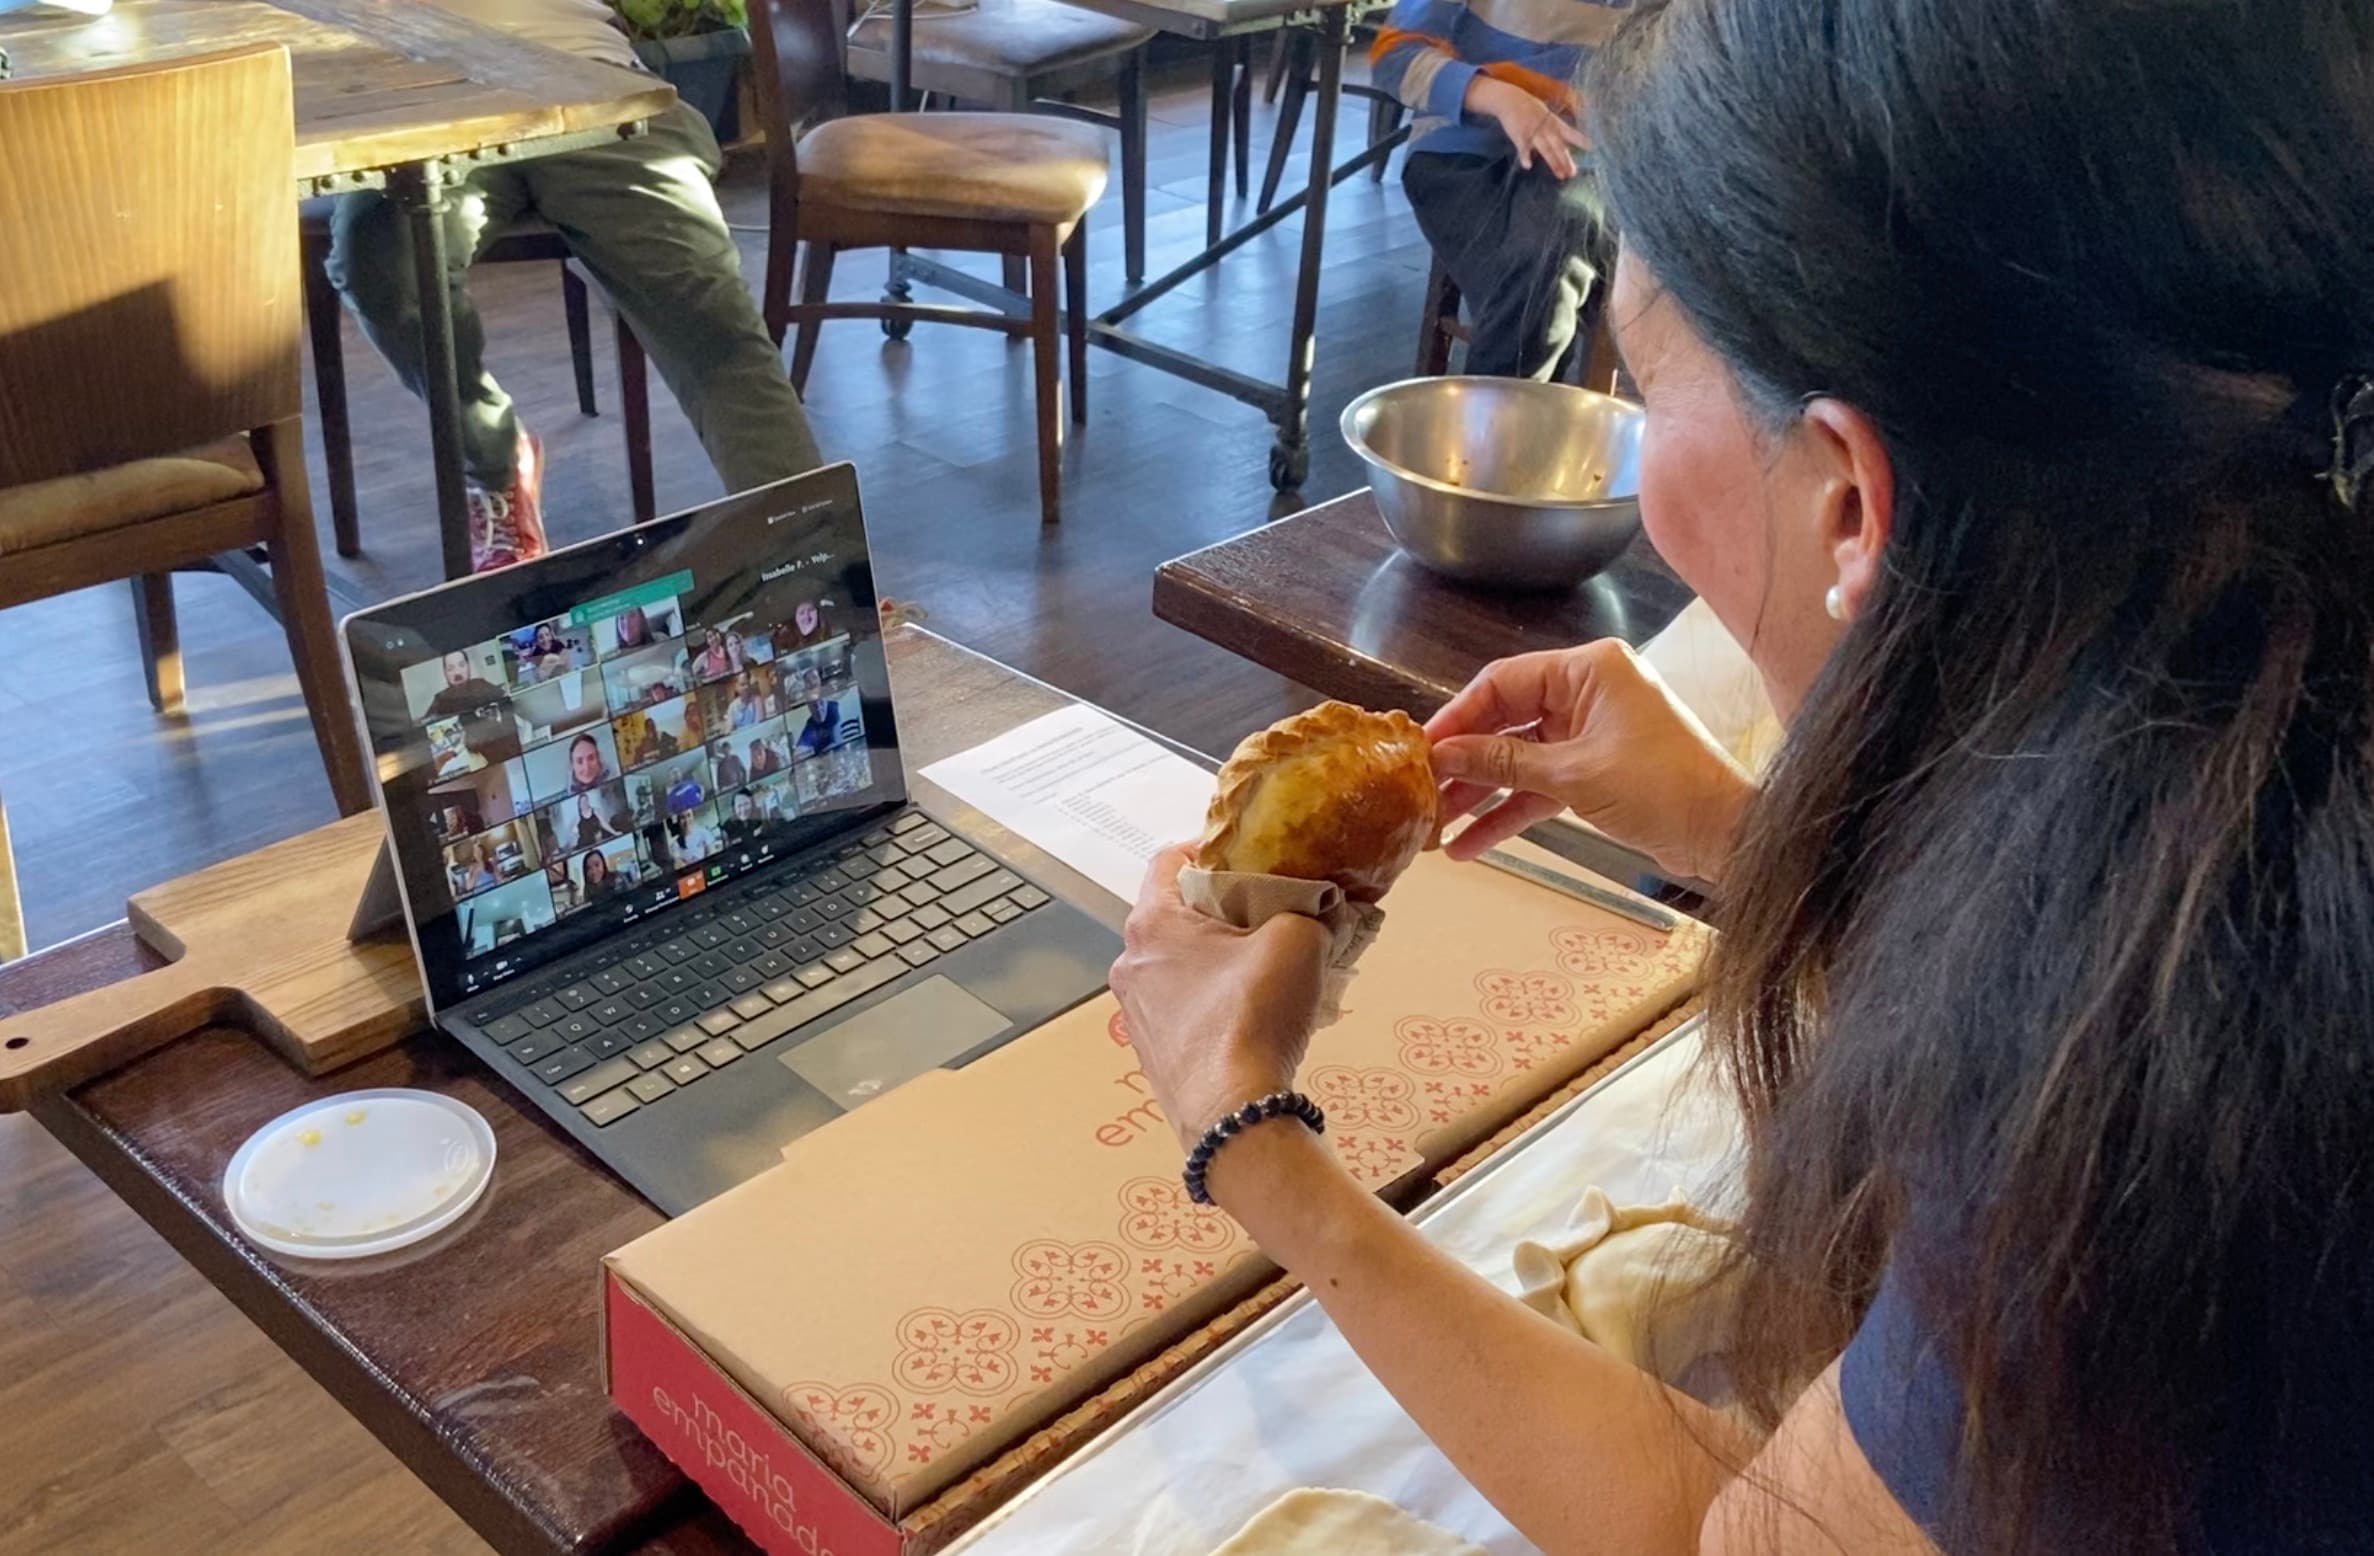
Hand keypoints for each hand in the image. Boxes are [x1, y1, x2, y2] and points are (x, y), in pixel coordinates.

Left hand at [1110, 846, 1330, 1152]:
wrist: (1233, 1114)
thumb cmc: (1253, 1014)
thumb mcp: (1299, 941)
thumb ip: (1310, 909)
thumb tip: (1323, 907)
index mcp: (1152, 923)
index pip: (1169, 859)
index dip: (1209, 847)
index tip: (1248, 855)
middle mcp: (1130, 963)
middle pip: (1174, 914)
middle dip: (1220, 909)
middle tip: (1267, 912)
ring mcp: (1134, 1012)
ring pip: (1177, 964)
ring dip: (1216, 958)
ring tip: (1265, 967)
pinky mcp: (1150, 1053)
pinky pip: (1181, 1008)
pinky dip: (1211, 1000)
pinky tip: (1251, 1015)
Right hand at [1426, 640, 1755, 883]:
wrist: (1728, 834)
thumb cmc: (1665, 787)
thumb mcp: (1573, 775)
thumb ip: (1503, 764)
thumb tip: (1443, 757)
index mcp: (1588, 670)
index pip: (1502, 682)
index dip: (1457, 717)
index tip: (1421, 749)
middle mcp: (1588, 692)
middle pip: (1506, 721)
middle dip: (1464, 762)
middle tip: (1421, 791)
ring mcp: (1591, 732)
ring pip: (1519, 759)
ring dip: (1481, 795)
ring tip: (1436, 828)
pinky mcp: (1596, 770)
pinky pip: (1540, 786)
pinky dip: (1510, 812)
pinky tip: (1472, 844)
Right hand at [1467, 76, 1588, 179]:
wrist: (1510, 99)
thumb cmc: (1529, 108)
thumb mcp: (1546, 115)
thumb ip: (1554, 130)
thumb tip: (1564, 143)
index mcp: (1554, 123)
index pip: (1570, 132)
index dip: (1580, 139)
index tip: (1591, 147)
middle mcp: (1546, 128)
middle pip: (1558, 146)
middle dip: (1566, 160)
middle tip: (1572, 173)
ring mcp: (1533, 132)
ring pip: (1545, 149)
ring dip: (1553, 163)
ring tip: (1560, 175)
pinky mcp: (1519, 135)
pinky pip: (1522, 148)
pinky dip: (1525, 157)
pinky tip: (1528, 166)